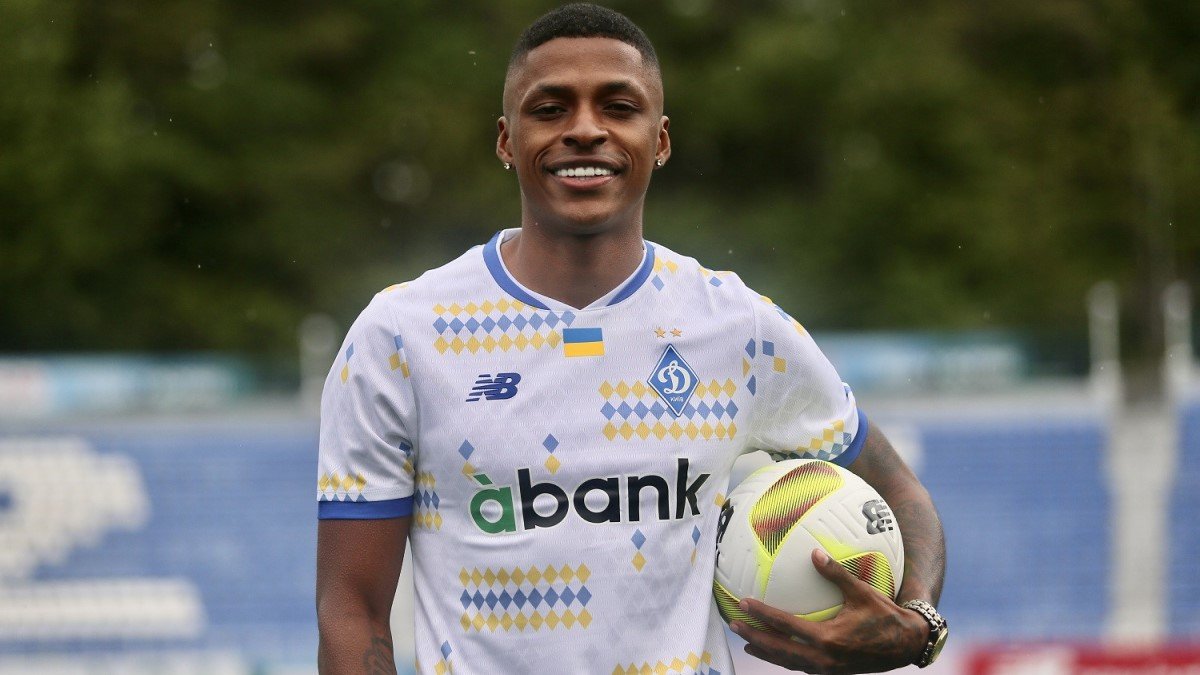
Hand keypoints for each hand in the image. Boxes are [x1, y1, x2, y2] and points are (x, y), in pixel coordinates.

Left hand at [729, 549, 927, 673]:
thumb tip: (814, 551)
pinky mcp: (831, 671)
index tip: (743, 604)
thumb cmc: (885, 616)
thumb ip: (836, 573)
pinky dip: (783, 658)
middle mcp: (823, 658)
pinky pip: (800, 665)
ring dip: (766, 650)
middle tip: (733, 624)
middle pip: (779, 649)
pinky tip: (775, 650)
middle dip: (754, 637)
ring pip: (787, 662)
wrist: (906, 645)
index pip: (786, 626)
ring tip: (746, 641)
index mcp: (828, 639)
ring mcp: (826, 668)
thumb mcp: (862, 592)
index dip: (762, 615)